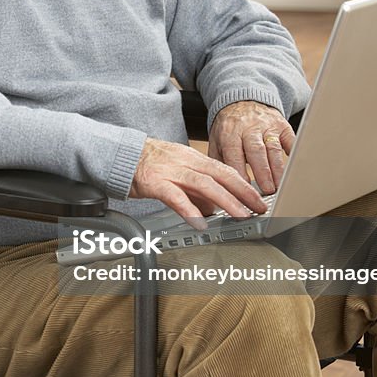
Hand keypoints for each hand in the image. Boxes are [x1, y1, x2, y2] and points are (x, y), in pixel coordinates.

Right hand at [129, 137, 267, 225]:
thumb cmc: (146, 163)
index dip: (244, 183)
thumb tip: (213, 209)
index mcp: (192, 158)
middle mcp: (185, 161)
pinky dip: (189, 209)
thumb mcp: (176, 171)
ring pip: (204, 184)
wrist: (117, 154)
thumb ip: (195, 190)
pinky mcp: (154, 182)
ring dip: (226, 200)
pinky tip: (200, 222)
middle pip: (220, 174)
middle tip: (259, 207)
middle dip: (243, 192)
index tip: (258, 198)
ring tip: (240, 214)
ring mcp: (170, 171)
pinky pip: (175, 196)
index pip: (224, 169)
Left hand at [208, 100, 294, 194]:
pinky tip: (294, 168)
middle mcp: (249, 127)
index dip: (240, 173)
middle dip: (263, 173)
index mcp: (230, 132)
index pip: (234, 154)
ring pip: (274, 148)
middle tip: (268, 192)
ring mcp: (267, 125)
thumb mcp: (216, 141)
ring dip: (278, 170)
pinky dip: (293, 154)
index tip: (244, 191)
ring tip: (280, 187)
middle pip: (256, 151)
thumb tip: (222, 186)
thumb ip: (219, 161)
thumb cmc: (229, 127)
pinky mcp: (282, 125)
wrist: (242, 101)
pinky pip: (290, 140)